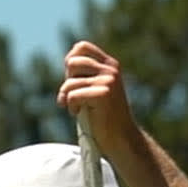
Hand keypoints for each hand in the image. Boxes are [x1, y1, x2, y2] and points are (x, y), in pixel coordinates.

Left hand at [57, 41, 140, 159]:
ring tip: (77, 108)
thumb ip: (85, 74)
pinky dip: (71, 107)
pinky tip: (79, 114)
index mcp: (110, 65)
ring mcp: (108, 81)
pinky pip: (72, 95)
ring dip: (66, 98)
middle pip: (72, 62)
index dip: (71, 61)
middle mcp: (111, 70)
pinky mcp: (103, 95)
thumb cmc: (103, 117)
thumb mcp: (95, 89)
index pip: (81, 47)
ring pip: (69, 82)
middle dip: (67, 82)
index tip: (74, 80)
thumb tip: (68, 60)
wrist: (121, 140)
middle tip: (74, 97)